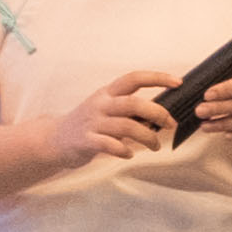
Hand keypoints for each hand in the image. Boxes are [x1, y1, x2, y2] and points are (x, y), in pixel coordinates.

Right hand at [43, 77, 178, 169]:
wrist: (54, 139)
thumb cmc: (88, 124)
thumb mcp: (106, 109)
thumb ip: (130, 111)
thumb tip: (161, 115)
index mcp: (107, 93)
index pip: (134, 78)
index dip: (157, 78)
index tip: (177, 82)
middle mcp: (100, 104)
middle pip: (134, 104)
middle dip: (158, 114)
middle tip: (170, 125)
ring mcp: (92, 122)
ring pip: (126, 126)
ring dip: (147, 137)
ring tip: (155, 146)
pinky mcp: (86, 141)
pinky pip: (109, 145)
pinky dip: (124, 150)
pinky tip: (129, 154)